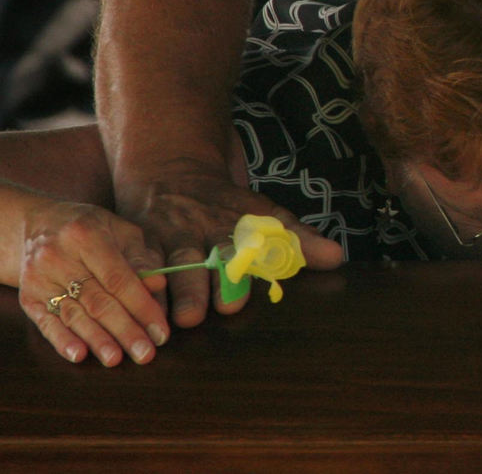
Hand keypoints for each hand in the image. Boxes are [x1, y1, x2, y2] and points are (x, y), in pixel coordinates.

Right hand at [19, 201, 167, 365]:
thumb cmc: (92, 229)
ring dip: (97, 340)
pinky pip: (46, 322)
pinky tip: (79, 355)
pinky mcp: (28, 296)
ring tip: (116, 360)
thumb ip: (141, 257)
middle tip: (145, 354)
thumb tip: (159, 284)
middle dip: (125, 330)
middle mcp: (58, 256)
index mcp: (87, 235)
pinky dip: (62, 341)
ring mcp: (40, 278)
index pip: (119, 279)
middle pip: (97, 301)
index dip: (142, 308)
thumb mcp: (121, 231)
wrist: (38, 225)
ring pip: (73, 314)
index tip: (161, 332)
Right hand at [116, 159, 342, 327]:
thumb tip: (337, 258)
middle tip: (194, 315)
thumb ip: (297, 240)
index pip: (240, 249)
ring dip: (163, 293)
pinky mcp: (136, 245)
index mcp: (232, 227)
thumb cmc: (225, 207)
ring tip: (165, 320)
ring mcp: (163, 239)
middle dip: (195, 288)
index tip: (236, 299)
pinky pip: (131, 265)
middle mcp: (197, 232)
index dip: (240, 271)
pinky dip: (132, 285)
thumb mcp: (265, 215)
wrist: (171, 174)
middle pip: (196, 261)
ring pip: (162, 266)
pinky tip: (130, 306)